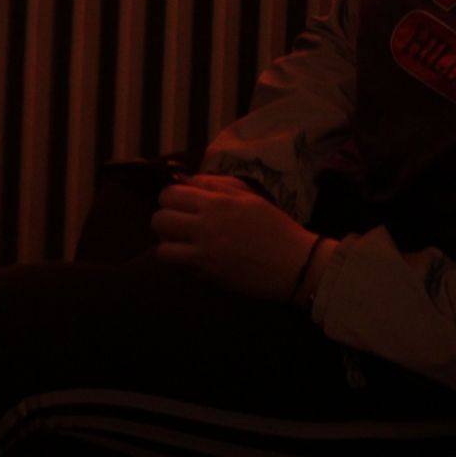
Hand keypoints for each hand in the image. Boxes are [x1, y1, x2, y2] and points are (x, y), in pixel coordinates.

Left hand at [150, 174, 318, 301]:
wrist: (296, 264)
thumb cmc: (274, 226)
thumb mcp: (248, 196)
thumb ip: (214, 185)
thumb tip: (186, 180)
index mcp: (216, 204)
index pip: (169, 195)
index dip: (170, 197)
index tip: (179, 202)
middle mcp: (205, 228)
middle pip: (159, 220)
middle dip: (164, 219)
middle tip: (178, 222)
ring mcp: (205, 255)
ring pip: (163, 250)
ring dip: (169, 244)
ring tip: (182, 243)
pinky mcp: (209, 277)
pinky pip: (181, 268)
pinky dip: (183, 263)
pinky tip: (196, 258)